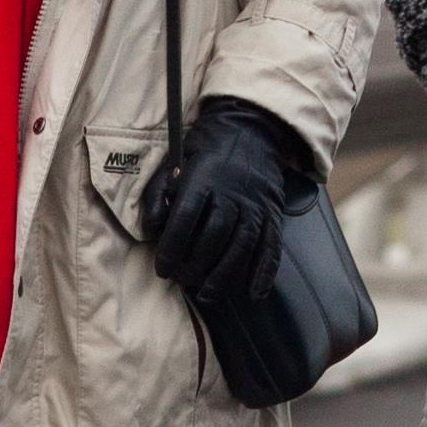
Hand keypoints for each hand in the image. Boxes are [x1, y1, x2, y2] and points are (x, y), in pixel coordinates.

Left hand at [140, 99, 313, 309]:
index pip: (186, 217)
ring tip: (208, 295)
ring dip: (225, 275)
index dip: (172, 247)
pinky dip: (265, 271)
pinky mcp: (273, 213)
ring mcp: (256, 204)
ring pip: (242, 245)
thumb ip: (159, 193)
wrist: (252, 131)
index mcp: (205, 177)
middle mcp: (233, 192)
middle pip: (214, 235)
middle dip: (196, 264)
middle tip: (183, 282)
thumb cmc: (205, 151)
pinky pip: (272, 245)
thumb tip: (153, 228)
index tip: (163, 268)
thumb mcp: (175, 161)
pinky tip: (255, 292)